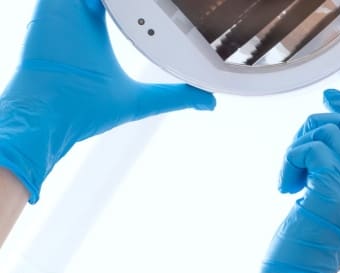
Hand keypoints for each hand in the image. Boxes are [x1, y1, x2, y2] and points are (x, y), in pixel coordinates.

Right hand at [0, 0, 214, 201]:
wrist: (51, 115)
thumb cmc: (85, 110)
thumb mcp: (141, 99)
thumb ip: (175, 96)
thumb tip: (208, 102)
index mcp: (94, 22)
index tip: (171, 0)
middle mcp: (77, 10)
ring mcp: (64, 5)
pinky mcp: (53, 5)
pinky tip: (127, 2)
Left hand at [247, 89, 339, 272]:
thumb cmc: (303, 249)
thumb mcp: (326, 205)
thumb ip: (332, 175)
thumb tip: (320, 139)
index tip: (330, 98)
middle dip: (319, 125)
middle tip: (298, 150)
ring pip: (329, 131)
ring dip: (298, 146)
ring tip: (291, 175)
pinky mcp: (332, 190)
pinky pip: (312, 148)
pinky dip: (291, 160)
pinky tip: (287, 185)